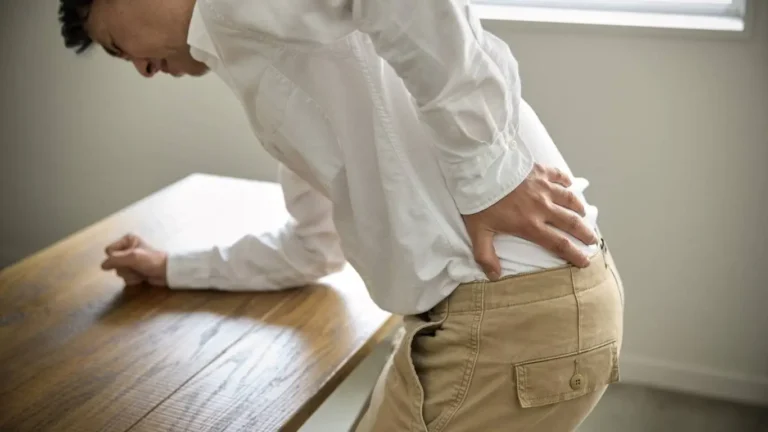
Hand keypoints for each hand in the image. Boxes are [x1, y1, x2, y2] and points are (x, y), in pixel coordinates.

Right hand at [101, 234, 168, 286]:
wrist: (167, 272)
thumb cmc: (152, 260)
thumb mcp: (132, 257)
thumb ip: (115, 260)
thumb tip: (102, 266)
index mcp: (127, 240)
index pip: (109, 251)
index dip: (116, 257)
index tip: (128, 258)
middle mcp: (127, 249)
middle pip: (113, 263)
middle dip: (125, 267)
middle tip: (136, 266)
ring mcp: (130, 262)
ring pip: (118, 272)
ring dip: (130, 274)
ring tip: (141, 271)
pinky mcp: (134, 272)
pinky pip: (125, 278)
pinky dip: (133, 279)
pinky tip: (142, 277)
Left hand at [462, 163, 597, 279]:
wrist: (479, 169)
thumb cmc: (478, 201)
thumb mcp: (478, 232)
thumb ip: (486, 256)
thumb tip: (494, 276)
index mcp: (530, 224)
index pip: (558, 244)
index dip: (574, 254)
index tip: (585, 261)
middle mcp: (542, 207)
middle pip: (571, 222)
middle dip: (585, 233)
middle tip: (592, 239)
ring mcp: (543, 187)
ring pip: (569, 199)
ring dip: (579, 207)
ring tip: (584, 213)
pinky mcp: (539, 171)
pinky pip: (559, 175)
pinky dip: (566, 180)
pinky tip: (570, 183)